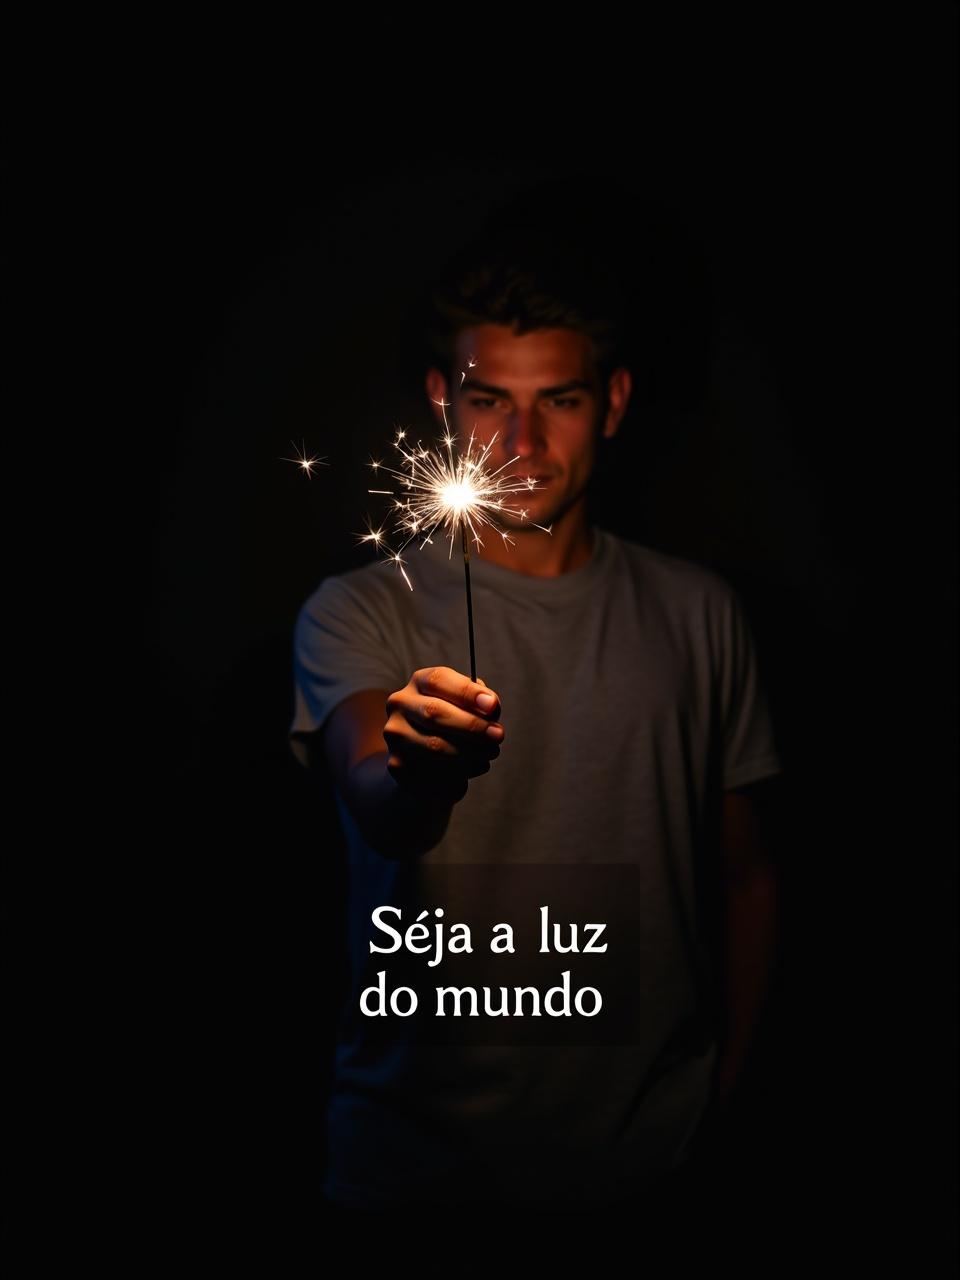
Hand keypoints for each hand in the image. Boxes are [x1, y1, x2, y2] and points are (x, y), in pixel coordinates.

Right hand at [383, 666, 504, 804]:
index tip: (492, 705)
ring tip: (491, 752)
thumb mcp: (468, 708)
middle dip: (472, 725)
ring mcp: (396, 736)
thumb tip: (490, 707)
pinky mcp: (398, 765)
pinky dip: (463, 769)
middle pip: (434, 712)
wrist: (428, 763)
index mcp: (419, 683)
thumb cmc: (454, 727)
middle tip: (498, 735)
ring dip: (471, 751)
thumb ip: (479, 704)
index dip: (467, 692)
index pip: (439, 679)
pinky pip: (433, 769)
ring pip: (435, 745)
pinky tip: (476, 765)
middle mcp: (401, 706)